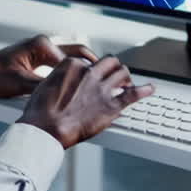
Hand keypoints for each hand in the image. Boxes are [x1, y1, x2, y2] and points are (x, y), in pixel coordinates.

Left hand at [0, 35, 98, 98]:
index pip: (73, 60)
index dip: (87, 75)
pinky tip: (74, 88)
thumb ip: (44, 88)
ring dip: (81, 71)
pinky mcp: (36, 62)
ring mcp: (40, 53)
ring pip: (69, 61)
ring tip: (95, 85)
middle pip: (77, 55)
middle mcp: (43, 46)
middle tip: (107, 80)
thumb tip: (65, 96)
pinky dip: (69, 76)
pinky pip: (59, 67)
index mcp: (42, 46)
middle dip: (92, 67)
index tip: (98, 85)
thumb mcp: (19, 84)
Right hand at [17, 55, 154, 148]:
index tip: (91, 76)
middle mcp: (89, 73)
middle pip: (109, 62)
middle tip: (114, 73)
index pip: (88, 61)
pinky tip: (150, 89)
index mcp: (72, 65)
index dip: (91, 69)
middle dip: (113, 67)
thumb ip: (59, 80)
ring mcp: (101, 89)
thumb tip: (64, 82)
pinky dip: (144, 90)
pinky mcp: (111, 105)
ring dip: (126, 76)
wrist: (46, 130)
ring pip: (122, 73)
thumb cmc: (40, 113)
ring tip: (127, 81)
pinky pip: (132, 95)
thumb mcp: (44, 86)